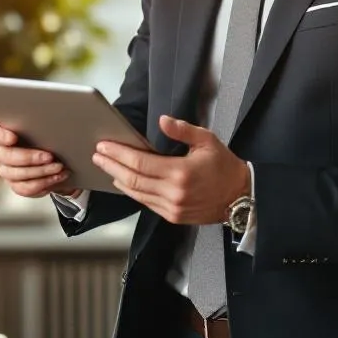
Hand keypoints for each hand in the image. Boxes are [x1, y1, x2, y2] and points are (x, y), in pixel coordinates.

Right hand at [0, 122, 73, 197]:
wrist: (56, 157)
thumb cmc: (48, 135)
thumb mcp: (44, 127)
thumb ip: (41, 123)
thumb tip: (54, 121)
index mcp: (3, 133)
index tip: (13, 137)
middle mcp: (2, 152)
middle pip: (4, 156)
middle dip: (28, 157)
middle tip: (50, 156)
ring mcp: (7, 170)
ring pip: (16, 174)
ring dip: (41, 171)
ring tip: (59, 167)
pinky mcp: (16, 185)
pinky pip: (25, 188)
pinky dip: (44, 183)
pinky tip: (58, 176)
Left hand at [92, 115, 248, 224]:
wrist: (240, 196)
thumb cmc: (224, 166)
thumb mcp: (207, 140)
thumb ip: (182, 130)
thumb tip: (162, 120)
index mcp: (180, 172)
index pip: (140, 162)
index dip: (118, 154)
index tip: (104, 146)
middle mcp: (173, 192)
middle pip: (132, 179)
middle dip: (111, 166)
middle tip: (97, 155)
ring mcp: (172, 208)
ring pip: (136, 194)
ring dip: (119, 179)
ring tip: (106, 167)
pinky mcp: (173, 217)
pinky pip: (146, 203)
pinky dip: (132, 192)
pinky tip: (124, 182)